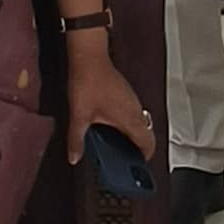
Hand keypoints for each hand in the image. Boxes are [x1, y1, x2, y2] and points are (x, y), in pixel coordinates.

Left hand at [63, 33, 156, 168]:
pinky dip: (127, 123)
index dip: (145, 157)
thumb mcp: (79, 117)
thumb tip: (74, 156)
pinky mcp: (126, 93)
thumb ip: (77, 140)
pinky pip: (133, 113)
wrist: (89, 58)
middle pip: (146, 135)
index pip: (148, 144)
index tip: (138, 166)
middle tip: (126, 158)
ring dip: (132, 135)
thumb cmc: (88, 83)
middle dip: (138, 148)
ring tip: (117, 144)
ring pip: (140, 123)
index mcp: (130, 119)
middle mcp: (136, 110)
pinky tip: (111, 125)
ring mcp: (133, 100)